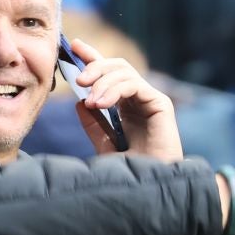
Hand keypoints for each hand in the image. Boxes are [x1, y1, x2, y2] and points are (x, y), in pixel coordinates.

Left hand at [66, 37, 180, 159]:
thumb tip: (78, 103)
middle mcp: (138, 99)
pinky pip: (135, 84)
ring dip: (102, 81)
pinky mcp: (160, 104)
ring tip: (90, 101)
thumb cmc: (131, 171)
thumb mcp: (104, 146)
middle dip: (94, 66)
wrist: (150, 188)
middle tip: (78, 79)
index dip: (91, 57)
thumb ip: (93, 125)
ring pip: (124, 72)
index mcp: (125, 106)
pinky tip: (101, 103)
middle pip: (116, 67)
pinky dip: (115, 89)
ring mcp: (150, 100)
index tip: (73, 45)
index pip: (108, 73)